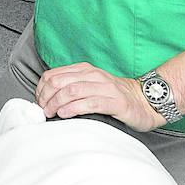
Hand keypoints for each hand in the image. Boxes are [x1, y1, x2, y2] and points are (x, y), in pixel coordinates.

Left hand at [35, 62, 165, 131]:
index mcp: (84, 69)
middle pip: (59, 82)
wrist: (145, 102)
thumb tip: (46, 99)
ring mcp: (105, 87)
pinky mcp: (115, 102)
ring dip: (57, 103)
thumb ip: (71, 87)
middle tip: (43, 111)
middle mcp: (93, 75)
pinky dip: (74, 108)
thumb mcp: (90, 86)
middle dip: (46, 97)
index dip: (41, 90)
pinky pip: (90, 102)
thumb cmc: (114, 97)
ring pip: (72, 90)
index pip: (53, 75)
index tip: (39, 103)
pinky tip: (65, 114)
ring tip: (51, 113)